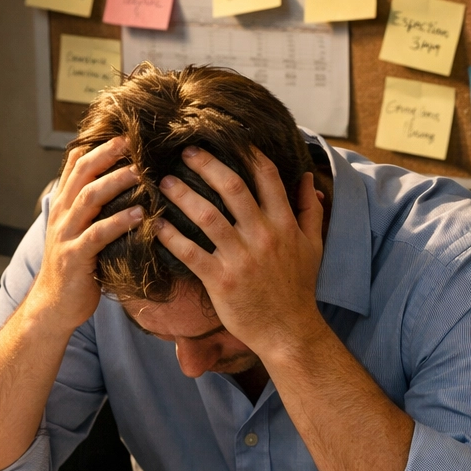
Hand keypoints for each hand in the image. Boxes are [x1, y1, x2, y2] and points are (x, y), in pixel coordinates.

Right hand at [31, 137, 142, 332]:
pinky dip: (120, 221)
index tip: (122, 132)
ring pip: (89, 198)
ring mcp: (67, 235)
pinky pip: (98, 234)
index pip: (76, 166)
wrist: (54, 306)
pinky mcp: (76, 257)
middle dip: (106, 154)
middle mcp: (62, 216)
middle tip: (132, 141)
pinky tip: (141, 214)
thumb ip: (92, 212)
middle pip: (82, 174)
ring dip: (115, 182)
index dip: (97, 147)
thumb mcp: (80, 234)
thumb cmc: (75, 270)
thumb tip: (117, 189)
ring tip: (140, 172)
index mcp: (63, 207)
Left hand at [154, 146, 325, 359]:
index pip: (266, 176)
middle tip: (186, 151)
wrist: (289, 331)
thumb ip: (310, 210)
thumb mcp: (313, 246)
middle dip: (207, 164)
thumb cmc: (299, 289)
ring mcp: (240, 258)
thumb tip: (309, 177)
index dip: (247, 153)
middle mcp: (263, 236)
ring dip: (182, 195)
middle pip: (232, 187)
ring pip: (207, 215)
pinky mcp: (220, 281)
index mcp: (284, 224)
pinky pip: (190, 252)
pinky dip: (171, 236)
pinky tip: (158, 224)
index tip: (229, 139)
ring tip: (164, 182)